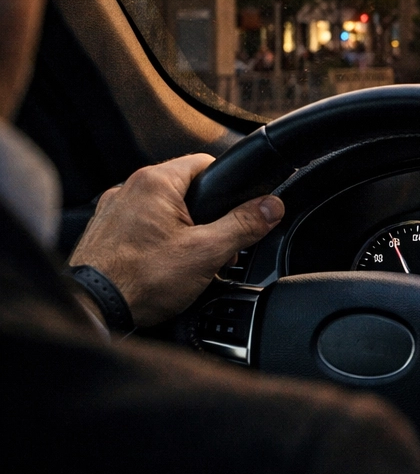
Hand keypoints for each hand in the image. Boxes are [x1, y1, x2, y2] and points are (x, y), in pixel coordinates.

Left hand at [70, 154, 282, 326]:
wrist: (93, 310)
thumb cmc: (139, 280)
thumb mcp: (207, 252)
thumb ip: (244, 225)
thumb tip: (271, 207)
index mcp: (155, 182)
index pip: (205, 162)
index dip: (229, 186)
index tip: (241, 207)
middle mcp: (128, 189)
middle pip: (185, 190)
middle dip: (208, 217)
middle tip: (217, 246)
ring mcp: (111, 211)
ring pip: (163, 210)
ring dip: (183, 231)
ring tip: (191, 262)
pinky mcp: (103, 233)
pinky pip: (141, 227)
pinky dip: (158, 242)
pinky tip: (164, 267)